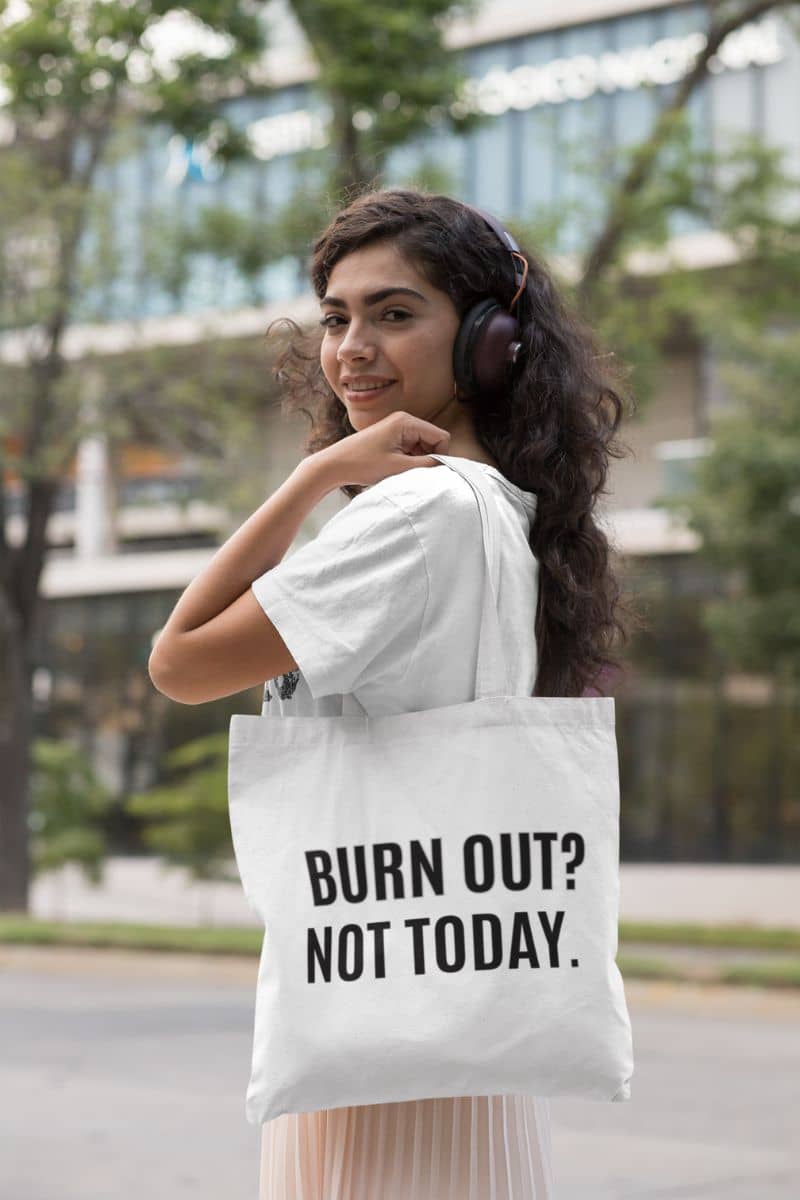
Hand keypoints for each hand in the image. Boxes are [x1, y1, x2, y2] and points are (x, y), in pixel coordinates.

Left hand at [315, 411, 450, 488]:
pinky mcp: (391, 438)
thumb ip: (426, 465)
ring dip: (417, 462)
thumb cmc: (362, 463)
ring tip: (401, 472)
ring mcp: (397, 429)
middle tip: (413, 474)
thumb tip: (447, 466)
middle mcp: (404, 420)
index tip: (429, 472)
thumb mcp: (398, 467)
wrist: (334, 464)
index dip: (440, 456)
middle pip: (432, 441)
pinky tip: (396, 470)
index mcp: (406, 421)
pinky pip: (411, 450)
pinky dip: (409, 462)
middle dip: (428, 459)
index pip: (441, 437)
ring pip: (422, 447)